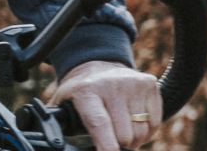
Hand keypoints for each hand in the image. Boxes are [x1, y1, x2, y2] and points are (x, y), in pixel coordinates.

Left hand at [46, 60, 164, 150]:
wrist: (97, 64)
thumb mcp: (62, 105)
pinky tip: (134, 123)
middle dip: (119, 146)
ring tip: (121, 133)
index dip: (106, 146)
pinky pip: (155, 122)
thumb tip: (52, 143)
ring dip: (133, 140)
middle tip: (111, 142)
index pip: (99, 124)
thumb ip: (57, 125)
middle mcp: (111, 85)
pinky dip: (146, 131)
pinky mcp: (149, 84)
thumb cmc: (79, 93)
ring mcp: (133, 83)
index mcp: (86, 92)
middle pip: (124, 135)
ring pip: (142, 131)